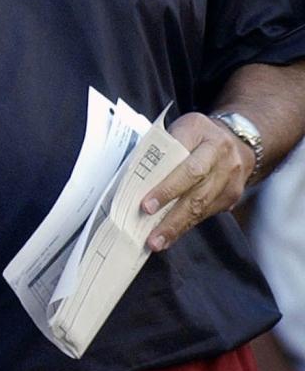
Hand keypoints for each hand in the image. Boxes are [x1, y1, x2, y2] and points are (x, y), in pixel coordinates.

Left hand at [141, 111, 254, 251]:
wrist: (237, 139)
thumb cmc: (197, 134)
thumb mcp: (178, 129)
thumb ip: (161, 150)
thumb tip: (133, 179)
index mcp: (202, 134)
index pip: (185, 166)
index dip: (166, 188)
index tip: (145, 205)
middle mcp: (221, 155)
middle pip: (195, 191)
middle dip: (170, 215)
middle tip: (150, 234)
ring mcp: (230, 177)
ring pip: (201, 207)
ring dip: (176, 227)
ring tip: (156, 241)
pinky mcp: (232, 195)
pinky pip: (206, 213)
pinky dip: (185, 226)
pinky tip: (170, 236)